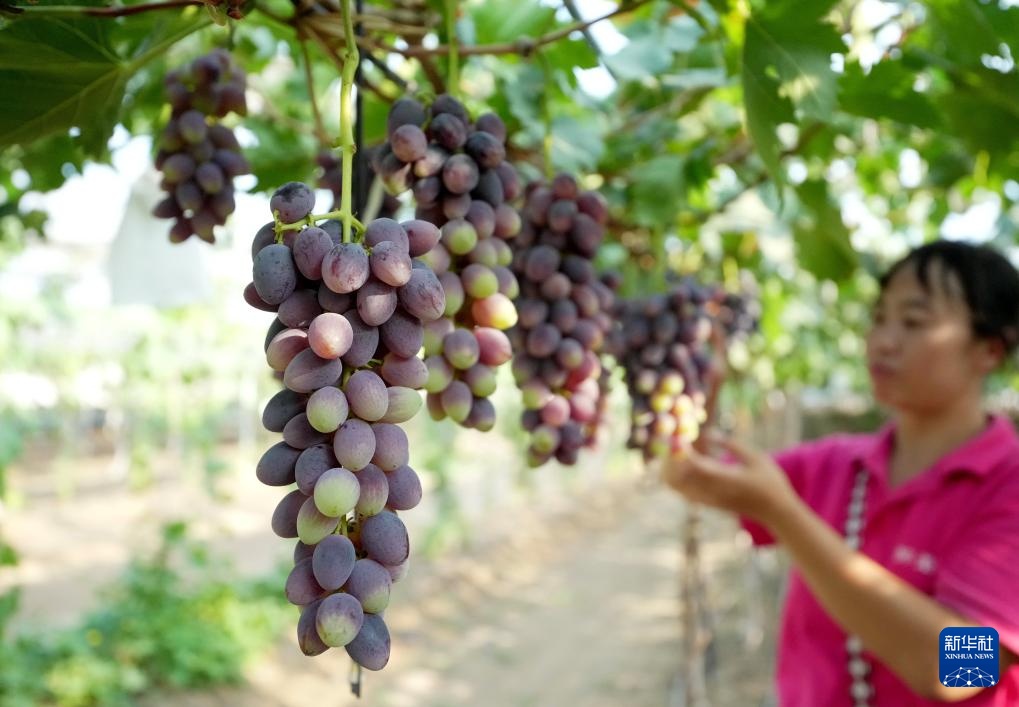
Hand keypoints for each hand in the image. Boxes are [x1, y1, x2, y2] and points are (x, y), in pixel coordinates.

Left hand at [662, 433, 797, 525]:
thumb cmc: (770, 482)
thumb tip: (707, 433)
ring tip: (680, 446)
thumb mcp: (755, 457)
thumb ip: (731, 444)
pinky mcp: (705, 503)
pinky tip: (688, 458)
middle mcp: (710, 492)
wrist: (776, 513)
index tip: (680, 432)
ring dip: (670, 465)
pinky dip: (677, 473)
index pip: (691, 464)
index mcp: (724, 479)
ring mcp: (706, 500)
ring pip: (673, 484)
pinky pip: (680, 488)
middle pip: (673, 477)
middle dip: (669, 456)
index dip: (680, 448)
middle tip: (675, 438)